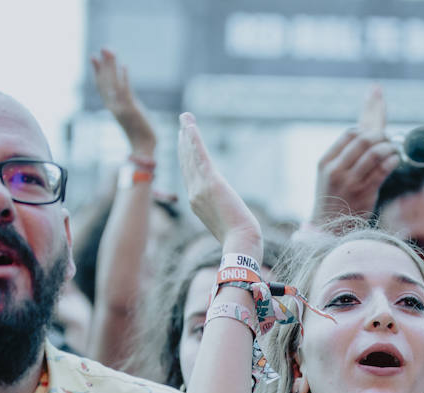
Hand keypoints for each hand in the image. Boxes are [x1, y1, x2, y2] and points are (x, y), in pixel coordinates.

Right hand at [91, 49, 156, 157]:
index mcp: (112, 107)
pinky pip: (125, 91)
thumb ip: (126, 104)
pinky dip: (124, 78)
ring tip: (110, 51)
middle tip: (104, 48)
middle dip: (104, 64)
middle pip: (105, 81)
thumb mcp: (131, 115)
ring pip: (113, 83)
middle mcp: (113, 106)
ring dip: (111, 66)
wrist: (144, 148)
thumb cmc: (140, 135)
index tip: (94, 58)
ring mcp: (121, 108)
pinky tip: (124, 66)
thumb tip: (124, 95)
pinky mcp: (130, 110)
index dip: (97, 72)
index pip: (101, 86)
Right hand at [178, 112, 261, 255]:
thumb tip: (230, 213)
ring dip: (188, 135)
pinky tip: (190, 126)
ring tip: (185, 118)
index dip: (186, 157)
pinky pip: (199, 157)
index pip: (189, 175)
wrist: (240, 243)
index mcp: (196, 203)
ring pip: (190, 156)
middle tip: (183, 123)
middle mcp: (194, 194)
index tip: (185, 142)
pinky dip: (194, 140)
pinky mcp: (211, 183)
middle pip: (186, 163)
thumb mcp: (226, 222)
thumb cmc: (239, 238)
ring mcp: (200, 188)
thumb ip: (222, 212)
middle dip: (184, 142)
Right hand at [310, 86, 399, 224]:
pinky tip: (396, 160)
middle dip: (380, 135)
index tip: (375, 134)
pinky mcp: (365, 193)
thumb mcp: (330, 175)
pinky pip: (383, 170)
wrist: (329, 228)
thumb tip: (366, 133)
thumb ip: (344, 156)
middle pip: (363, 140)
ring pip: (375, 153)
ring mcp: (351, 182)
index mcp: (326, 162)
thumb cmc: (334, 198)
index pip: (349, 134)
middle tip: (388, 139)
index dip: (366, 130)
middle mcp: (336, 170)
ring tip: (394, 149)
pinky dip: (393, 161)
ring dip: (389, 147)